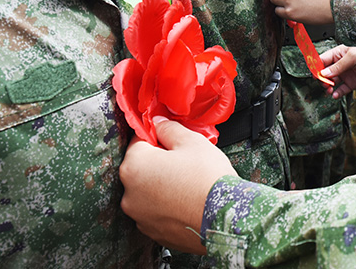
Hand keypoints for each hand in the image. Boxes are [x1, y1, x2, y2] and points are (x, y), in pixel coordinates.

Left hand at [119, 118, 235, 254]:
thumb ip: (169, 128)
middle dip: (159, 162)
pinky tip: (185, 200)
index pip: (138, 141)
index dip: (157, 137)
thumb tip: (159, 123)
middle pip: (141, 168)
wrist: (225, 219)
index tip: (170, 140)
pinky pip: (156, 211)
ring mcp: (140, 216)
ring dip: (161, 185)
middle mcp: (130, 194)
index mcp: (134, 166)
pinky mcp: (152, 232)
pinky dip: (166, 205)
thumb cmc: (208, 180)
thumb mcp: (191, 142)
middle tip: (183, 162)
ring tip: (187, 183)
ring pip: (148, 191)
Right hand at [319, 45, 355, 96]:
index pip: (322, 60)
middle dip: (322, 79)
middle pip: (325, 73)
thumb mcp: (353, 57)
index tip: (315, 74)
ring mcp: (345, 74)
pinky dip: (337, 93)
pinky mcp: (351, 83)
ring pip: (331, 83)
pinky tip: (335, 95)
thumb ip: (338, 66)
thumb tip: (324, 73)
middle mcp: (339, 65)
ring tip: (329, 90)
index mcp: (337, 54)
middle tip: (324, 83)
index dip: (317, 67)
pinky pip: (341, 90)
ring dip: (328, 87)